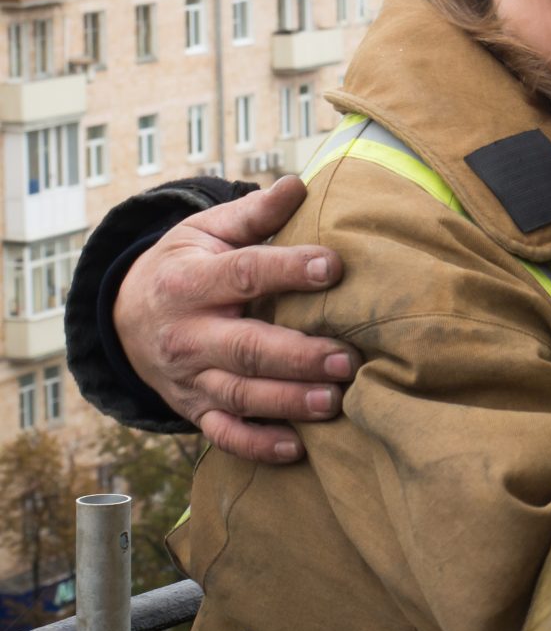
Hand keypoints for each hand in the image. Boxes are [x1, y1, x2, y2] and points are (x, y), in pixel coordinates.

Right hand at [112, 176, 359, 462]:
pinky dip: (256, 445)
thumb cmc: (184, 264)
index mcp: (190, 282)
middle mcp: (187, 335)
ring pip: (239, 396)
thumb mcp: (206, 230)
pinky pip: (222, 434)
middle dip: (297, 356)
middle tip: (347, 357)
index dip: (288, 269)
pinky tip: (296, 447)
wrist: (124, 316)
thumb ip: (254, 213)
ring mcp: (189, 378)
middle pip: (244, 347)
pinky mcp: (193, 408)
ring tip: (335, 400)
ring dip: (287, 402)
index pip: (243, 274)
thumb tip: (299, 183)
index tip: (333, 266)